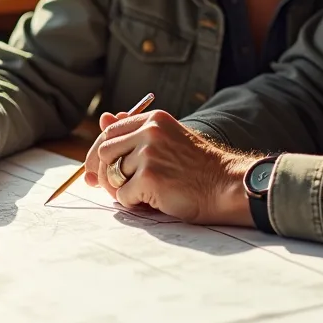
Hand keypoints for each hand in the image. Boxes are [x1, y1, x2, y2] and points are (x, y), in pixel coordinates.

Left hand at [82, 110, 255, 225]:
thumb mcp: (168, 140)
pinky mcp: (149, 178)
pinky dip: (134, 204)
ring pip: (111, 176)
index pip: (109, 131)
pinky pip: (123, 196)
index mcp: (154, 120)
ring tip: (142, 194)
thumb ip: (135, 132)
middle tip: (114, 188)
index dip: (98, 152)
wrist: (227, 186)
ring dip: (121, 190)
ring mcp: (149, 154)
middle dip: (103, 173)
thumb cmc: (199, 168)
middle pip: (104, 152)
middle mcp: (149, 132)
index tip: (96, 169)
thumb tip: (101, 119)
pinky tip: (154, 201)